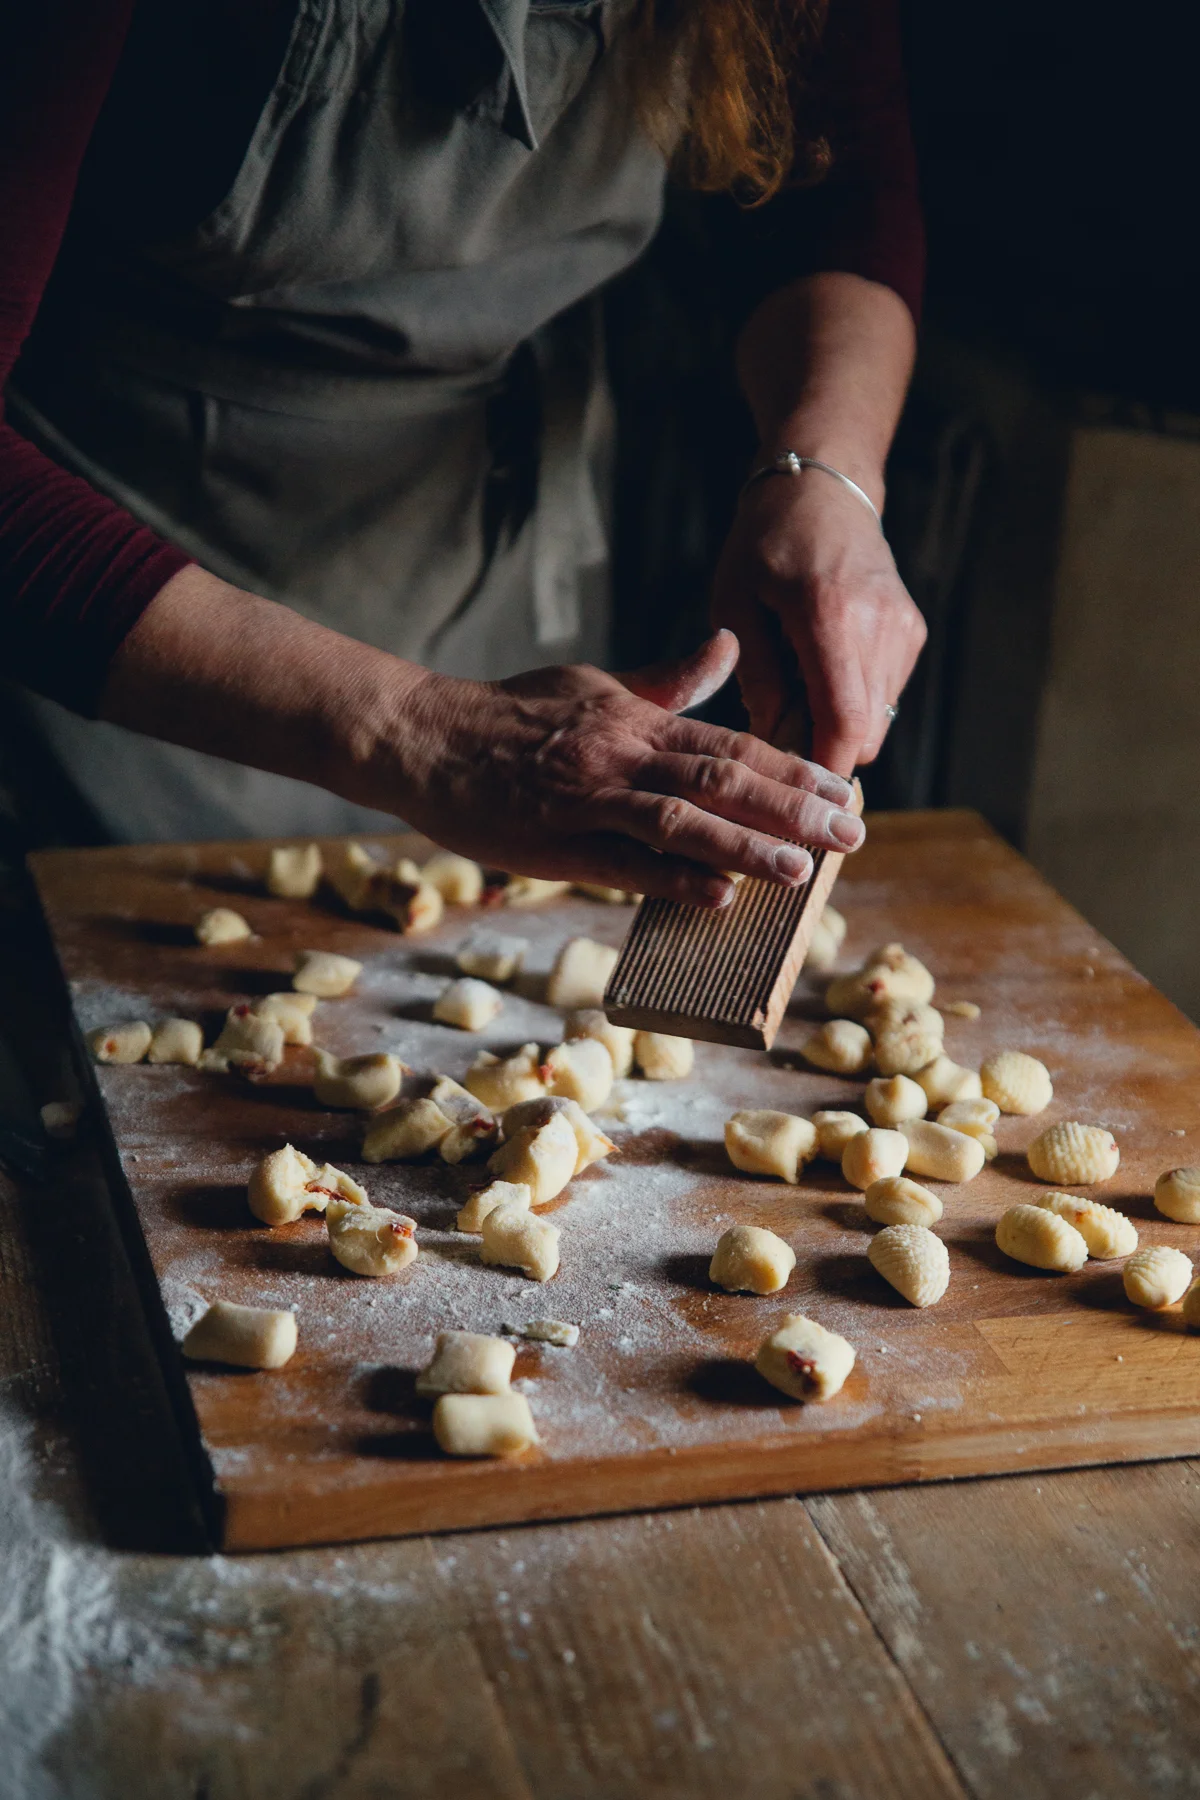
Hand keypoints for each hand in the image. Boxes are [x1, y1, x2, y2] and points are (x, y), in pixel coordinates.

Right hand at [386, 631, 864, 907]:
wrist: (424, 738)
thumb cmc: (509, 714)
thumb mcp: (596, 685)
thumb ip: (669, 680)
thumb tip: (728, 646)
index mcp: (637, 720)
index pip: (732, 744)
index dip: (794, 768)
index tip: (844, 789)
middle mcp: (622, 754)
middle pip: (722, 779)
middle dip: (792, 808)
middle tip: (851, 832)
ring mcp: (588, 799)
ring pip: (680, 820)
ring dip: (745, 845)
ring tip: (800, 871)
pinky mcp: (554, 842)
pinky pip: (622, 864)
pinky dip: (671, 879)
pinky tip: (716, 897)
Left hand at [711, 467, 925, 776]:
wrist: (824, 489)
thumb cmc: (766, 542)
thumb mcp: (736, 603)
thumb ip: (754, 676)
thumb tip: (770, 741)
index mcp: (828, 614)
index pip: (843, 720)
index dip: (823, 768)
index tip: (793, 794)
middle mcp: (878, 626)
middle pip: (863, 732)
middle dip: (822, 750)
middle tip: (776, 734)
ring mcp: (902, 630)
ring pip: (876, 720)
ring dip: (836, 723)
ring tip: (795, 688)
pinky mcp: (912, 633)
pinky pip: (884, 695)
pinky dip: (852, 699)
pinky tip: (821, 668)